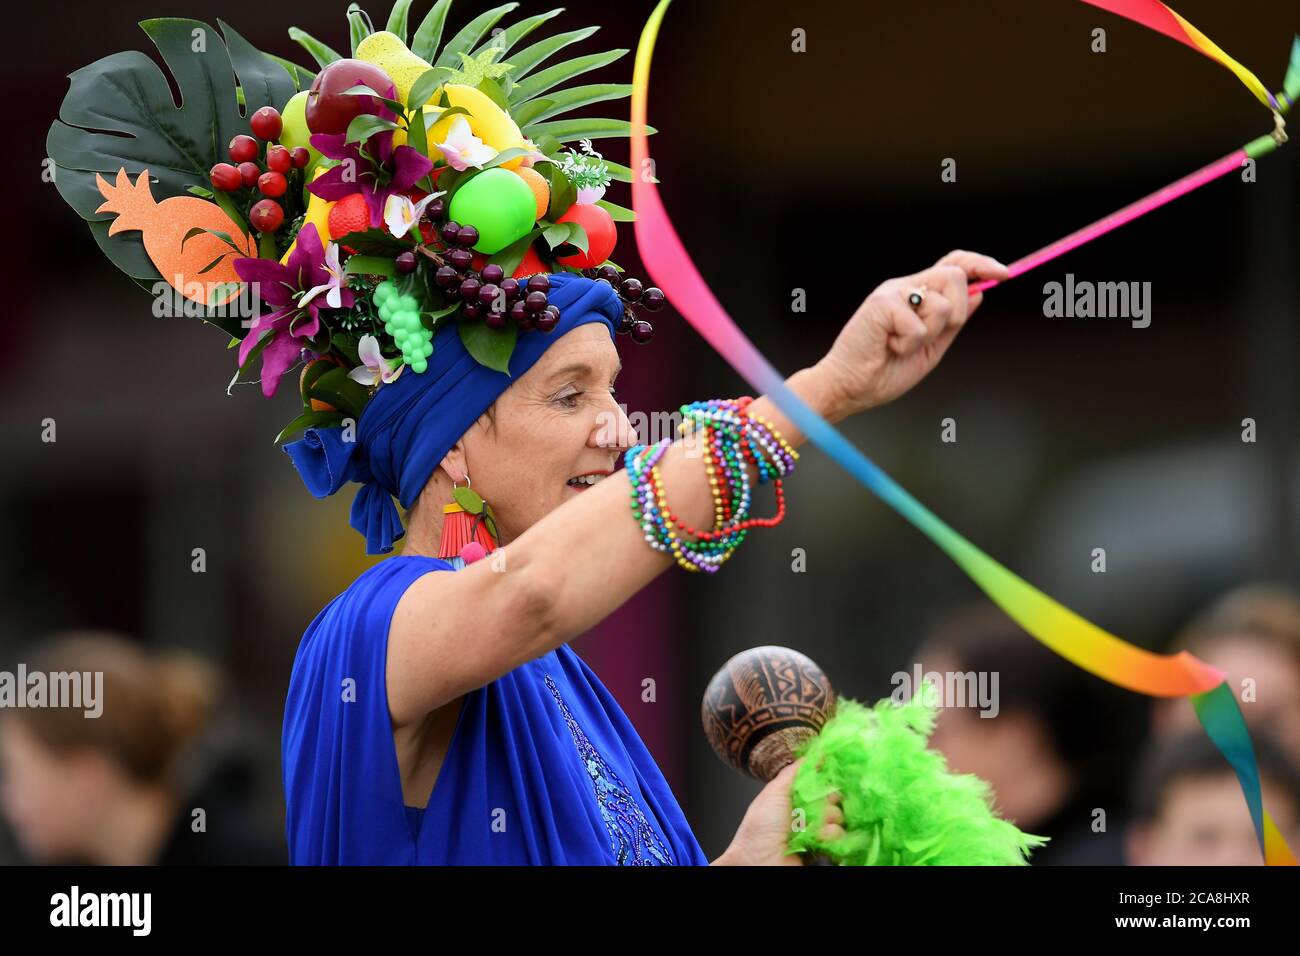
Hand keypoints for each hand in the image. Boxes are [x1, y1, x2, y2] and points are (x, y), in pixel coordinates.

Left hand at [715, 758, 845, 865]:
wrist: (758, 862)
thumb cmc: (761, 827)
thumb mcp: (775, 791)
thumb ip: (796, 771)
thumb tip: (817, 752)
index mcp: (797, 797)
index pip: (823, 782)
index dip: (827, 780)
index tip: (829, 777)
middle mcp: (810, 813)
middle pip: (835, 798)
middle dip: (827, 800)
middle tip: (812, 807)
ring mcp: (819, 832)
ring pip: (840, 816)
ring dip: (827, 820)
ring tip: (808, 828)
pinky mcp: (827, 850)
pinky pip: (842, 837)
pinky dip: (831, 836)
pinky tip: (817, 839)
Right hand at [812, 250, 1007, 419]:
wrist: (849, 388)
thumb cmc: (884, 372)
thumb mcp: (930, 347)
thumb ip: (953, 322)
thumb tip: (980, 294)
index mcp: (915, 295)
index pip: (953, 264)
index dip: (979, 263)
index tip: (1004, 275)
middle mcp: (904, 287)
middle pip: (954, 276)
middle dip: (958, 311)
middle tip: (933, 336)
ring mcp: (892, 293)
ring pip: (942, 303)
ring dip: (930, 334)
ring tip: (902, 345)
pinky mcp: (881, 304)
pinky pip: (919, 324)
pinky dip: (909, 344)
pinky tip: (889, 347)